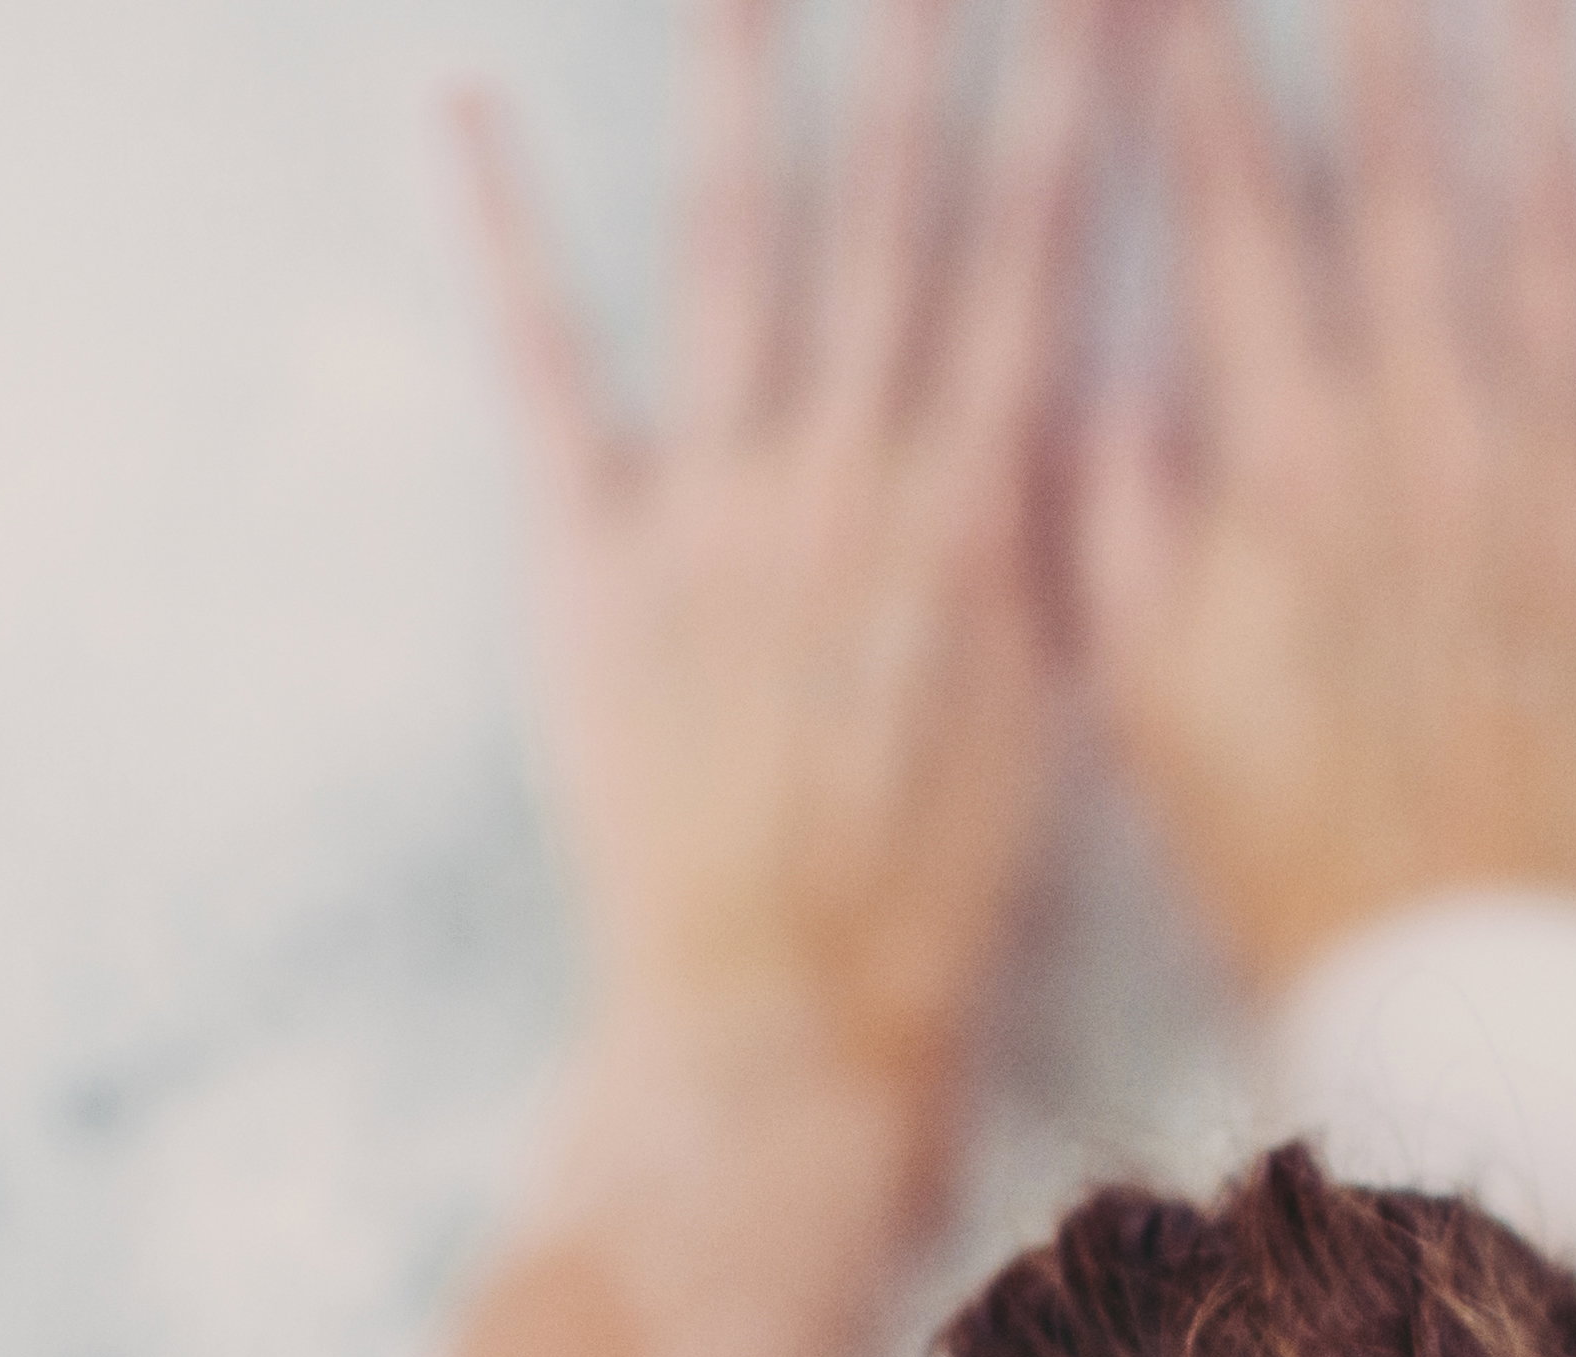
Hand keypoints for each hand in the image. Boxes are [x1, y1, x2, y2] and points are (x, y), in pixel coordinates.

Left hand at [463, 0, 1109, 1126]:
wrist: (792, 1037)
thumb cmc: (944, 907)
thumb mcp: (1062, 706)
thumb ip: (1074, 530)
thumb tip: (1110, 369)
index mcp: (984, 505)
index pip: (1042, 241)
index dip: (1073, 87)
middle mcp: (857, 474)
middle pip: (898, 198)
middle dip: (928, 34)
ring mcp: (720, 509)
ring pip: (741, 243)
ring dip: (744, 78)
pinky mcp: (592, 565)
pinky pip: (544, 372)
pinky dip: (505, 236)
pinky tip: (465, 112)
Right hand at [1079, 0, 1575, 994]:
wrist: (1462, 990)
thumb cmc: (1276, 848)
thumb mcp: (1137, 688)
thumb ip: (1109, 512)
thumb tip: (1099, 355)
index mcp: (1279, 458)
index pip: (1220, 203)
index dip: (1183, 60)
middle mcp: (1423, 430)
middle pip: (1391, 161)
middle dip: (1365, 13)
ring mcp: (1556, 470)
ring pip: (1549, 209)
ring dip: (1539, 53)